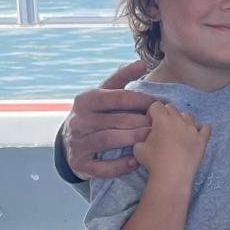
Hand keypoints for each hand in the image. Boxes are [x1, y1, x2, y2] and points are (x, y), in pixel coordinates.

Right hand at [61, 60, 156, 179]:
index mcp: (85, 100)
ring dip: (133, 140)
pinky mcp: (80, 164)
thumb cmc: (94, 114)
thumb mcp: (102, 95)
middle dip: (140, 122)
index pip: (116, 97)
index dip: (140, 100)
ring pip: (109, 140)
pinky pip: (102, 166)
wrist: (69, 143)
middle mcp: (78, 120)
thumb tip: (142, 63)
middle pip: (115, 120)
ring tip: (151, 140)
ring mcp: (77, 143)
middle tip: (159, 125)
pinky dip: (119, 165)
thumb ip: (121, 79)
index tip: (157, 104)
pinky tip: (135, 161)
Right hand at [133, 101, 211, 181]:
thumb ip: (143, 136)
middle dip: (166, 115)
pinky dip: (201, 129)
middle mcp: (178, 120)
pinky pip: (206, 128)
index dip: (152, 113)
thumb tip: (148, 135)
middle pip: (172, 108)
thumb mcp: (138, 147)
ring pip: (188, 115)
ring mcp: (192, 129)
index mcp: (162, 119)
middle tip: (163, 129)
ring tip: (178, 132)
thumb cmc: (153, 162)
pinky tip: (196, 135)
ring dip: (182, 120)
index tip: (151, 123)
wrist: (172, 176)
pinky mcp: (202, 140)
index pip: (156, 105)